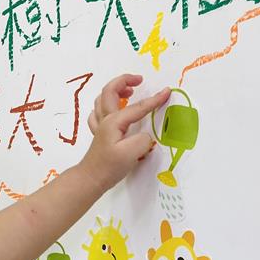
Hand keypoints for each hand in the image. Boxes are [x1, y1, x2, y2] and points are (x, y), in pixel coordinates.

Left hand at [81, 74, 170, 193]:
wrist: (91, 179)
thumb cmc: (110, 166)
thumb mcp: (132, 153)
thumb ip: (143, 140)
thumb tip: (146, 135)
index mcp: (114, 122)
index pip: (137, 107)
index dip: (154, 99)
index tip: (167, 91)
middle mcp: (105, 120)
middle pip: (109, 91)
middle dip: (124, 81)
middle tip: (139, 80)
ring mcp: (100, 126)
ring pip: (102, 100)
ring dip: (115, 91)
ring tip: (129, 92)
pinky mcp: (100, 134)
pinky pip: (98, 113)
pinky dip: (105, 106)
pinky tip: (112, 110)